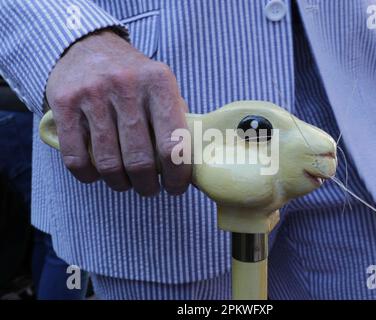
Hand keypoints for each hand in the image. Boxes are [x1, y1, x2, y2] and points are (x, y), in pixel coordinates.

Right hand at [46, 30, 190, 195]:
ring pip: (108, 163)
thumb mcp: (162, 86)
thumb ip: (176, 117)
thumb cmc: (133, 77)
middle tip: (149, 188)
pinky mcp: (64, 104)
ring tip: (125, 183)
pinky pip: (76, 157)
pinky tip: (98, 175)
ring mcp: (92, 94)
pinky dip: (89, 176)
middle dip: (147, 186)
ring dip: (120, 183)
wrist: (88, 47)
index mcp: (159, 82)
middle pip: (140, 160)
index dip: (177, 176)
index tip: (176, 187)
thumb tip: (188, 162)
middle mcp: (126, 86)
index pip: (173, 144)